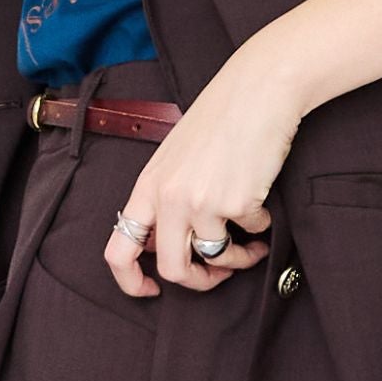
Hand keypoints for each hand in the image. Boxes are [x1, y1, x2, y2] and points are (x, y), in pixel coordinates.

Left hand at [103, 59, 301, 298]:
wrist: (259, 89)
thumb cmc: (221, 117)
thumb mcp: (176, 157)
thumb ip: (164, 197)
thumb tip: (164, 244)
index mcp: (148, 186)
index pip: (119, 250)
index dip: (131, 282)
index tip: (151, 291)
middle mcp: (169, 198)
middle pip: (173, 270)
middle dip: (200, 282)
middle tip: (218, 274)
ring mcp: (202, 201)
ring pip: (216, 258)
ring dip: (238, 258)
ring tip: (251, 242)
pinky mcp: (238, 202)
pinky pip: (251, 234)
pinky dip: (260, 226)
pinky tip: (262, 201)